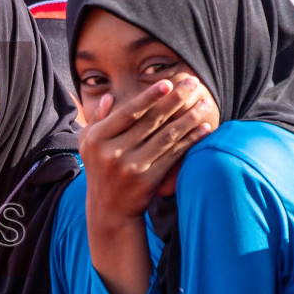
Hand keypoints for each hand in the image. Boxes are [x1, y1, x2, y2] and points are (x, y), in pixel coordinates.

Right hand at [80, 79, 214, 220]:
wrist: (109, 210)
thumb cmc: (100, 170)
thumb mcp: (88, 145)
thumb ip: (97, 119)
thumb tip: (110, 96)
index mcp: (97, 138)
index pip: (128, 113)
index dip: (149, 97)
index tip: (167, 83)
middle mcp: (113, 152)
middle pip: (151, 121)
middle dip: (175, 100)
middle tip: (193, 84)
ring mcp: (131, 167)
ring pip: (166, 136)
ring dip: (189, 118)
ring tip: (205, 103)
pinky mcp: (147, 180)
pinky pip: (173, 155)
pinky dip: (190, 140)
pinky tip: (204, 129)